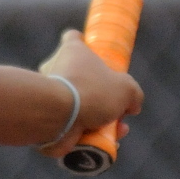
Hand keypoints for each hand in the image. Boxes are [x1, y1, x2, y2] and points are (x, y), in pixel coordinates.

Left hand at [35, 29, 143, 158]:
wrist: (60, 117)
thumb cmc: (92, 91)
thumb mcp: (126, 89)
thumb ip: (132, 94)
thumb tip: (131, 105)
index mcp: (71, 50)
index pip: (74, 37)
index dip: (85, 43)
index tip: (96, 55)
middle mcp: (56, 66)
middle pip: (80, 74)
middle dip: (101, 94)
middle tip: (117, 109)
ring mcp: (50, 90)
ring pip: (77, 102)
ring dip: (98, 117)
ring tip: (116, 130)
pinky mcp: (47, 113)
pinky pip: (70, 121)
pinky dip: (87, 131)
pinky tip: (104, 141)